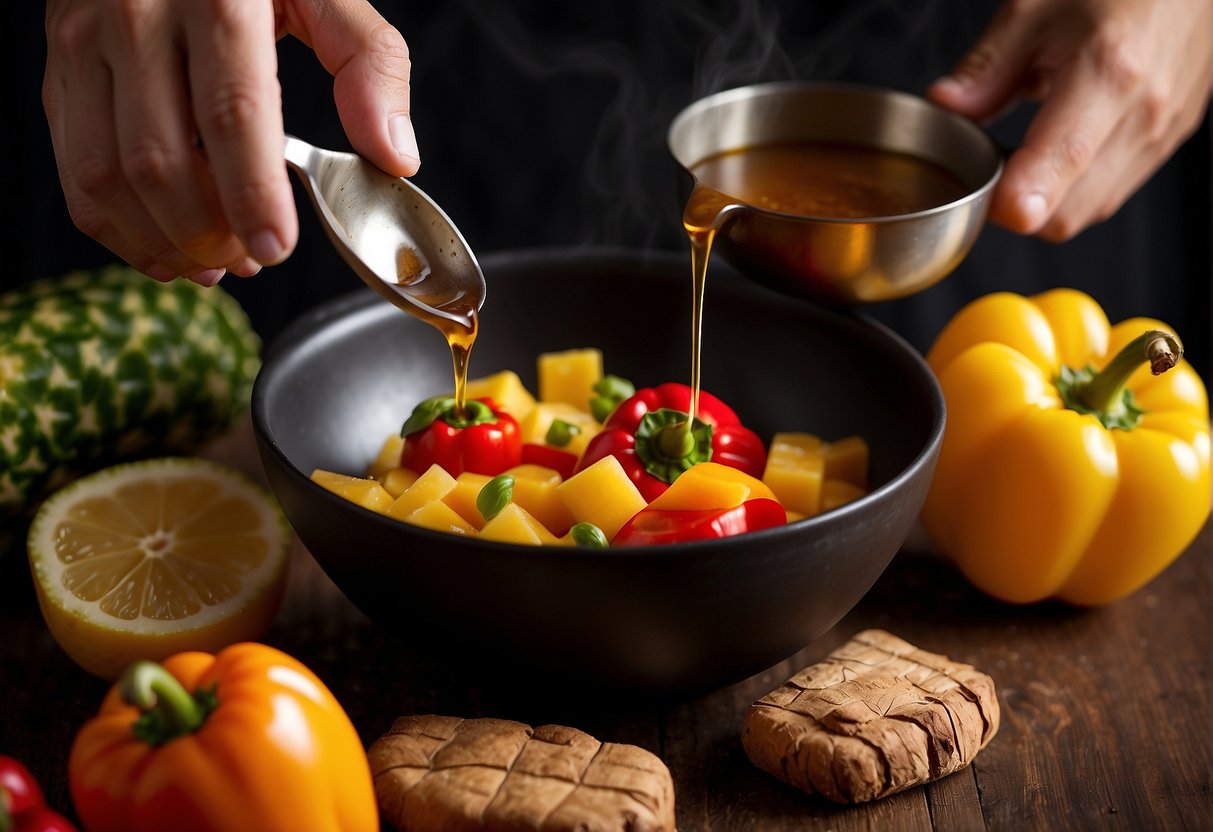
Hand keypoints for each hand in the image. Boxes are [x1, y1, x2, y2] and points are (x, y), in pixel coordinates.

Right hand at [43, 0, 418, 285]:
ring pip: (106, 176)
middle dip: (208, 233)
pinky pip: (74, 171)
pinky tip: (167, 244)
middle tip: (252, 259)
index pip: (232, 114)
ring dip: (162, 240)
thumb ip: (369, 64)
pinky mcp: (59, 68)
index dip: (252, 195)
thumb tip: (394, 155)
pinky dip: (118, 228)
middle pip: (160, 161)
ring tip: (214, 262)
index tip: (275, 248)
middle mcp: (137, 17)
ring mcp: (84, 43)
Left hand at [928, 0, 1212, 240]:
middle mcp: (1146, 111)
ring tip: (1030, 149)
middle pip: (1070, 212)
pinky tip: (1063, 145)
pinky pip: (1116, 187)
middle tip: (995, 166)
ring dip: (1051, 197)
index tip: (983, 201)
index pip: (1060, 164)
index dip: (1014, 201)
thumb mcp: (1035, 9)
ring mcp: (1165, 130)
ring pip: (1092, 208)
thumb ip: (986, 68)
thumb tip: (947, 107)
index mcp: (1109, 73)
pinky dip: (1080, 183)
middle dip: (1021, 204)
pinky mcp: (1173, 136)